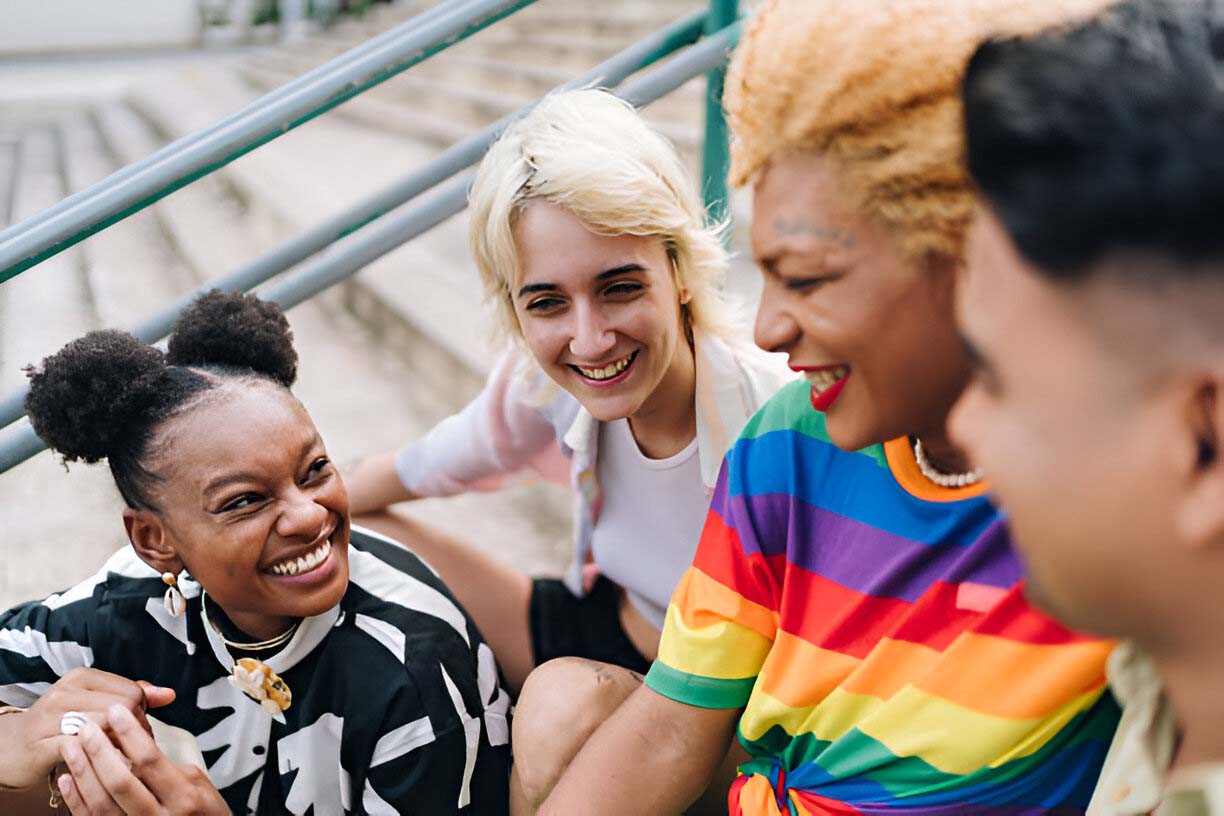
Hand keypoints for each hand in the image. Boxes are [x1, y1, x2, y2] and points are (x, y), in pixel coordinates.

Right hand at [0, 669, 173, 788]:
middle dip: (134, 733)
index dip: (142, 717)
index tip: (138, 733)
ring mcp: (50, 716)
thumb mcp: (94, 703)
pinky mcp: (41, 743)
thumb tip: (169, 694)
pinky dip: (99, 760)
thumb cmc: (59, 725)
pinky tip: (102, 766)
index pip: (132, 693)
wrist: (12, 748)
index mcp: (82, 677)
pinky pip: (83, 750)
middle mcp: (65, 691)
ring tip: (121, 758)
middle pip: (123, 709)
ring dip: (119, 748)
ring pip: (106, 728)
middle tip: (133, 749)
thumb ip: (131, 696)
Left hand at [58, 705, 226, 815]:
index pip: (150, 760)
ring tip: (71, 747)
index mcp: (183, 798)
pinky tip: (67, 778)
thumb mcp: (202, 786)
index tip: (115, 712)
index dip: (130, 734)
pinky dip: (76, 800)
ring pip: (101, 803)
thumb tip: (138, 748)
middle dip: (100, 751)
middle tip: (87, 727)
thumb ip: (171, 768)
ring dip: (83, 772)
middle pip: (121, 781)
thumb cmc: (204, 814)